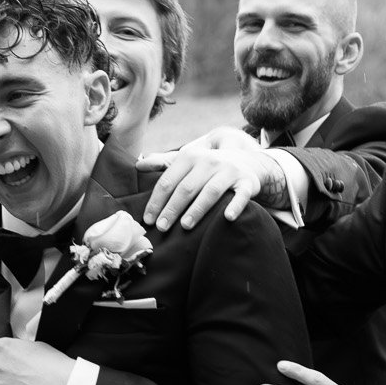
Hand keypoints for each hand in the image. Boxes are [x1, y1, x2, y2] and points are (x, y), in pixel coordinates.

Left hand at [140, 128, 286, 230]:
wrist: (247, 159)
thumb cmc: (209, 165)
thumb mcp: (187, 160)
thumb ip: (163, 163)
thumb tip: (138, 165)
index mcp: (191, 157)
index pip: (168, 181)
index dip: (157, 201)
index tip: (149, 219)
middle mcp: (209, 162)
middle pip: (187, 188)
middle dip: (172, 208)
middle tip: (162, 228)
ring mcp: (229, 171)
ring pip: (211, 191)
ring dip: (197, 209)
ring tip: (185, 226)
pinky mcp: (247, 182)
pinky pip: (241, 195)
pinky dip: (235, 205)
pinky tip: (227, 217)